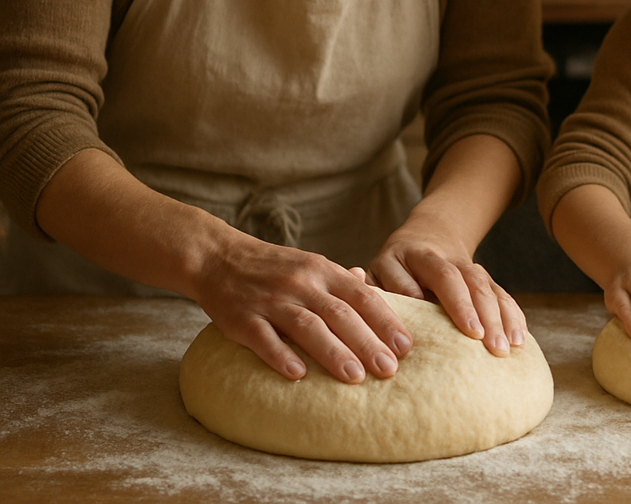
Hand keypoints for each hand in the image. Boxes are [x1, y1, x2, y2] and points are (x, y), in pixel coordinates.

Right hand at [192, 231, 412, 384]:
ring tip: (355, 377)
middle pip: (340, 313)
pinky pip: (263, 337)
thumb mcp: (311, 264)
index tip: (406, 345)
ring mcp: (271, 299)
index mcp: (322, 270)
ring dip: (333, 352)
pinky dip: (280, 355)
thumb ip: (341, 280)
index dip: (385, 320)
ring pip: (307, 325)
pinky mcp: (242, 317)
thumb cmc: (273, 267)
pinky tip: (298, 375)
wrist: (219, 257)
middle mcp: (301, 282)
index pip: (361, 295)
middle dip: (367, 341)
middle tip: (390, 369)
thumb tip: (372, 290)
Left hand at [369, 212, 525, 356]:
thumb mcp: (378, 272)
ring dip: (496, 314)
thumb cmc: (394, 268)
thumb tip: (373, 319)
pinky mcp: (482, 277)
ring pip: (481, 284)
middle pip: (453, 277)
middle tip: (480, 339)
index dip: (432, 298)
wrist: (428, 234)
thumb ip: (374, 290)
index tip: (439, 326)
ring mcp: (463, 264)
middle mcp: (437, 257)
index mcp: (405, 257)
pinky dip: (512, 314)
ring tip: (504, 347)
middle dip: (468, 307)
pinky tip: (519, 338)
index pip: (419, 276)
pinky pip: (500, 292)